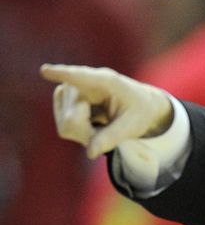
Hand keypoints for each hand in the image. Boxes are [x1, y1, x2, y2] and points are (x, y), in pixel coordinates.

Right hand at [40, 63, 173, 158]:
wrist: (137, 106)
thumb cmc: (138, 111)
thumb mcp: (133, 126)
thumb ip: (112, 137)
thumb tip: (91, 153)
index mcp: (105, 81)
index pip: (81, 77)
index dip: (62, 75)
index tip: (46, 71)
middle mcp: (82, 82)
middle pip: (72, 120)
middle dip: (88, 134)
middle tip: (108, 133)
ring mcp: (69, 90)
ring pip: (66, 126)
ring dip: (85, 134)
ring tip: (102, 126)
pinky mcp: (62, 100)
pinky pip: (64, 129)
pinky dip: (80, 134)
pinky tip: (93, 124)